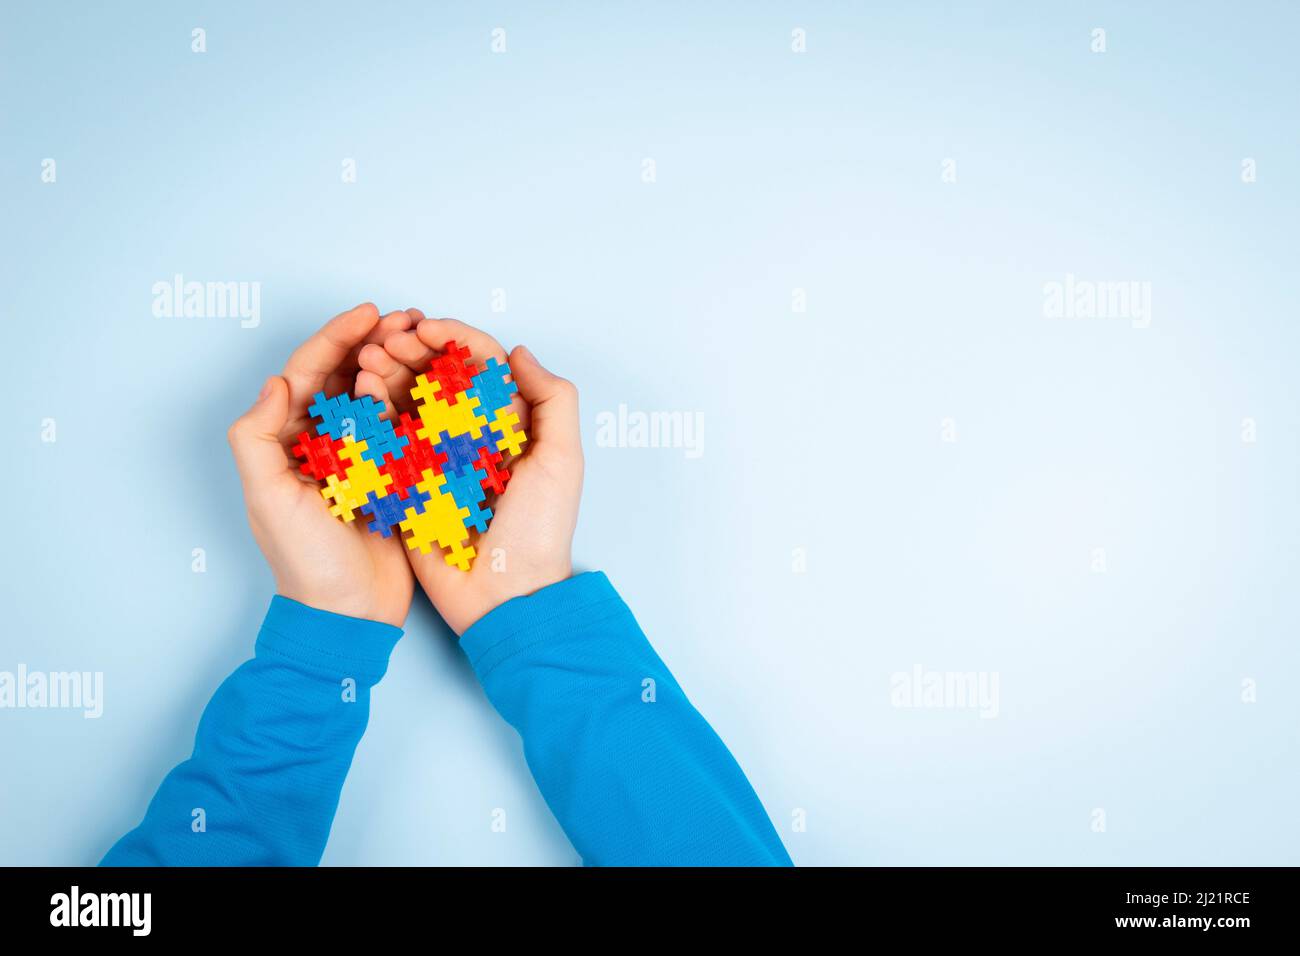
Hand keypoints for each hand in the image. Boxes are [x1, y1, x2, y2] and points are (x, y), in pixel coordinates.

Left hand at [226, 303, 416, 627]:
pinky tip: (438, 380)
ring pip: (375, 393)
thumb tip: (276, 383)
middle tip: (408, 319)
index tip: (369, 314)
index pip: (308, 373)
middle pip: (344, 375)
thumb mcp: (268, 499)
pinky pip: (402, 425)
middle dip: (373, 340)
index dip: (336, 337)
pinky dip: (416, 398)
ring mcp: (358, 456)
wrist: (350, 613)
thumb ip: (258, 438)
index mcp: (286, 440)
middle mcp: (321, 442)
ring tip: (425, 339)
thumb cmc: (305, 563)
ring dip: (398, 363)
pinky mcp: (391, 473)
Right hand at [355, 313, 583, 633]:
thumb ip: (553, 401)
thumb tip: (518, 352)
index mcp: (510, 424)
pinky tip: (358, 394)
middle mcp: (473, 435)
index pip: (480, 365)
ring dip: (385, 375)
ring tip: (365, 360)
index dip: (453, 338)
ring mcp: (437, 459)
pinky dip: (370, 414)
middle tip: (383, 341)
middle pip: (437, 377)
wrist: (505, 597)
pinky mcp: (408, 484)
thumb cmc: (539, 533)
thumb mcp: (561, 462)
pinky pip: (386, 442)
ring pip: (407, 403)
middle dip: (409, 351)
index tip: (424, 327)